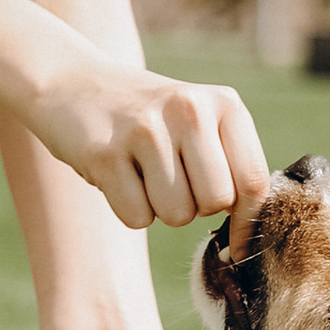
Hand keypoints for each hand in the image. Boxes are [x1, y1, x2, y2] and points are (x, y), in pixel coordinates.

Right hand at [24, 60, 267, 233]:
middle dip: (197, 208)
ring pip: (177, 215)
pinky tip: (120, 176)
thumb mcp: (200, 122)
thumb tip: (248, 234)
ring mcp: (146, 130)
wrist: (76, 84)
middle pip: (215, 203)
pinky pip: (137, 218)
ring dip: (161, 209)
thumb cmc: (152, 120)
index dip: (248, 223)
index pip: (254, 180)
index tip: (238, 245)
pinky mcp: (106, 153)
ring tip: (145, 174)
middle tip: (174, 183)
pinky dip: (129, 210)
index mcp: (224, 103)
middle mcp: (190, 110)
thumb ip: (232, 164)